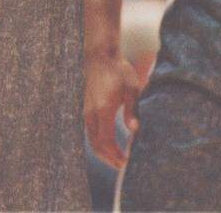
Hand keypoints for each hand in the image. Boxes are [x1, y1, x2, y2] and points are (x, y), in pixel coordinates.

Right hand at [84, 51, 142, 168]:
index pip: (106, 142)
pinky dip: (98, 141)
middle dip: (108, 158)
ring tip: (115, 156)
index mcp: (103, 110)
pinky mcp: (85, 106)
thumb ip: (132, 110)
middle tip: (121, 165)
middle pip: (96, 145)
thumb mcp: (131, 88)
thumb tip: (135, 131)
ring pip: (91, 138)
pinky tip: (108, 141)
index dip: (115, 155)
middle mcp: (91, 112)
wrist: (100, 54)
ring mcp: (86, 109)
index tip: (126, 161)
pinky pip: (89, 130)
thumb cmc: (118, 70)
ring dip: (102, 151)